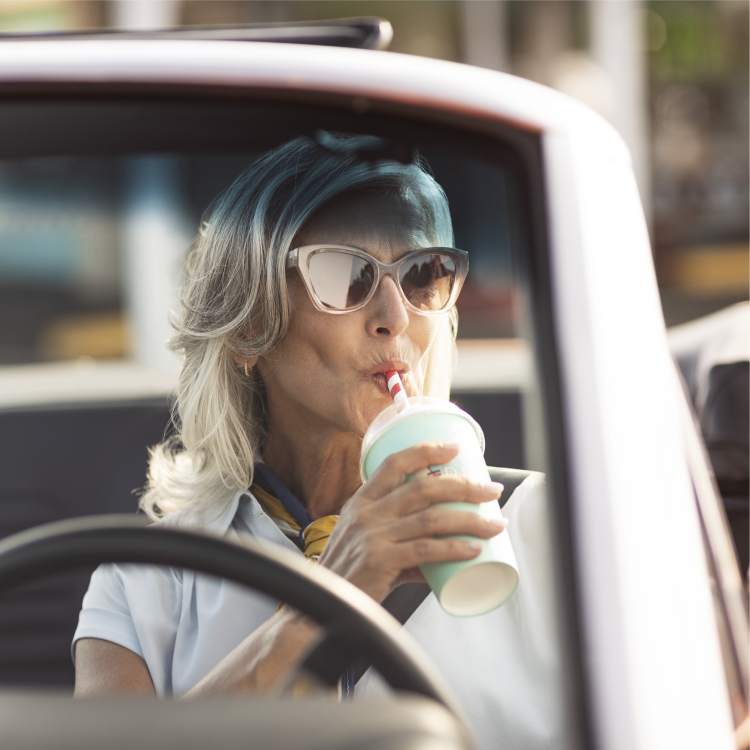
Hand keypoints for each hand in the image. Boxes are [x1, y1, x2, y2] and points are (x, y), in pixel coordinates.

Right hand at [317, 442, 506, 601]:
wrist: (325, 601)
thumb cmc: (349, 572)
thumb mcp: (369, 544)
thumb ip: (406, 543)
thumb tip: (445, 552)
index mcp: (362, 501)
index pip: (394, 463)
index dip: (426, 451)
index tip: (454, 447)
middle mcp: (367, 513)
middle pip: (422, 488)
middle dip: (463, 486)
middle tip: (491, 490)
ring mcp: (373, 535)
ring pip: (431, 518)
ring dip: (470, 519)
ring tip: (495, 523)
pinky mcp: (379, 560)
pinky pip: (425, 550)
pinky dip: (453, 548)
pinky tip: (474, 550)